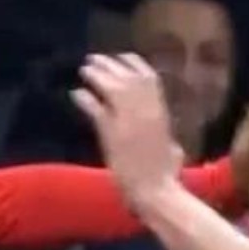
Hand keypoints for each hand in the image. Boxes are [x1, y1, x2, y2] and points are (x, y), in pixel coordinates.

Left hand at [71, 53, 184, 208]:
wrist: (156, 191)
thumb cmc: (168, 176)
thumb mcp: (173, 150)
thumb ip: (169, 140)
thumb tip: (172, 143)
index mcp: (161, 112)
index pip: (148, 77)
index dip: (133, 64)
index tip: (122, 58)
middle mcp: (145, 110)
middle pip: (126, 77)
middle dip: (110, 65)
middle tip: (94, 58)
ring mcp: (128, 120)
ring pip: (111, 87)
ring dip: (97, 76)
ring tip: (84, 69)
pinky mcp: (111, 133)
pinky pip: (95, 108)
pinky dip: (84, 99)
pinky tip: (75, 94)